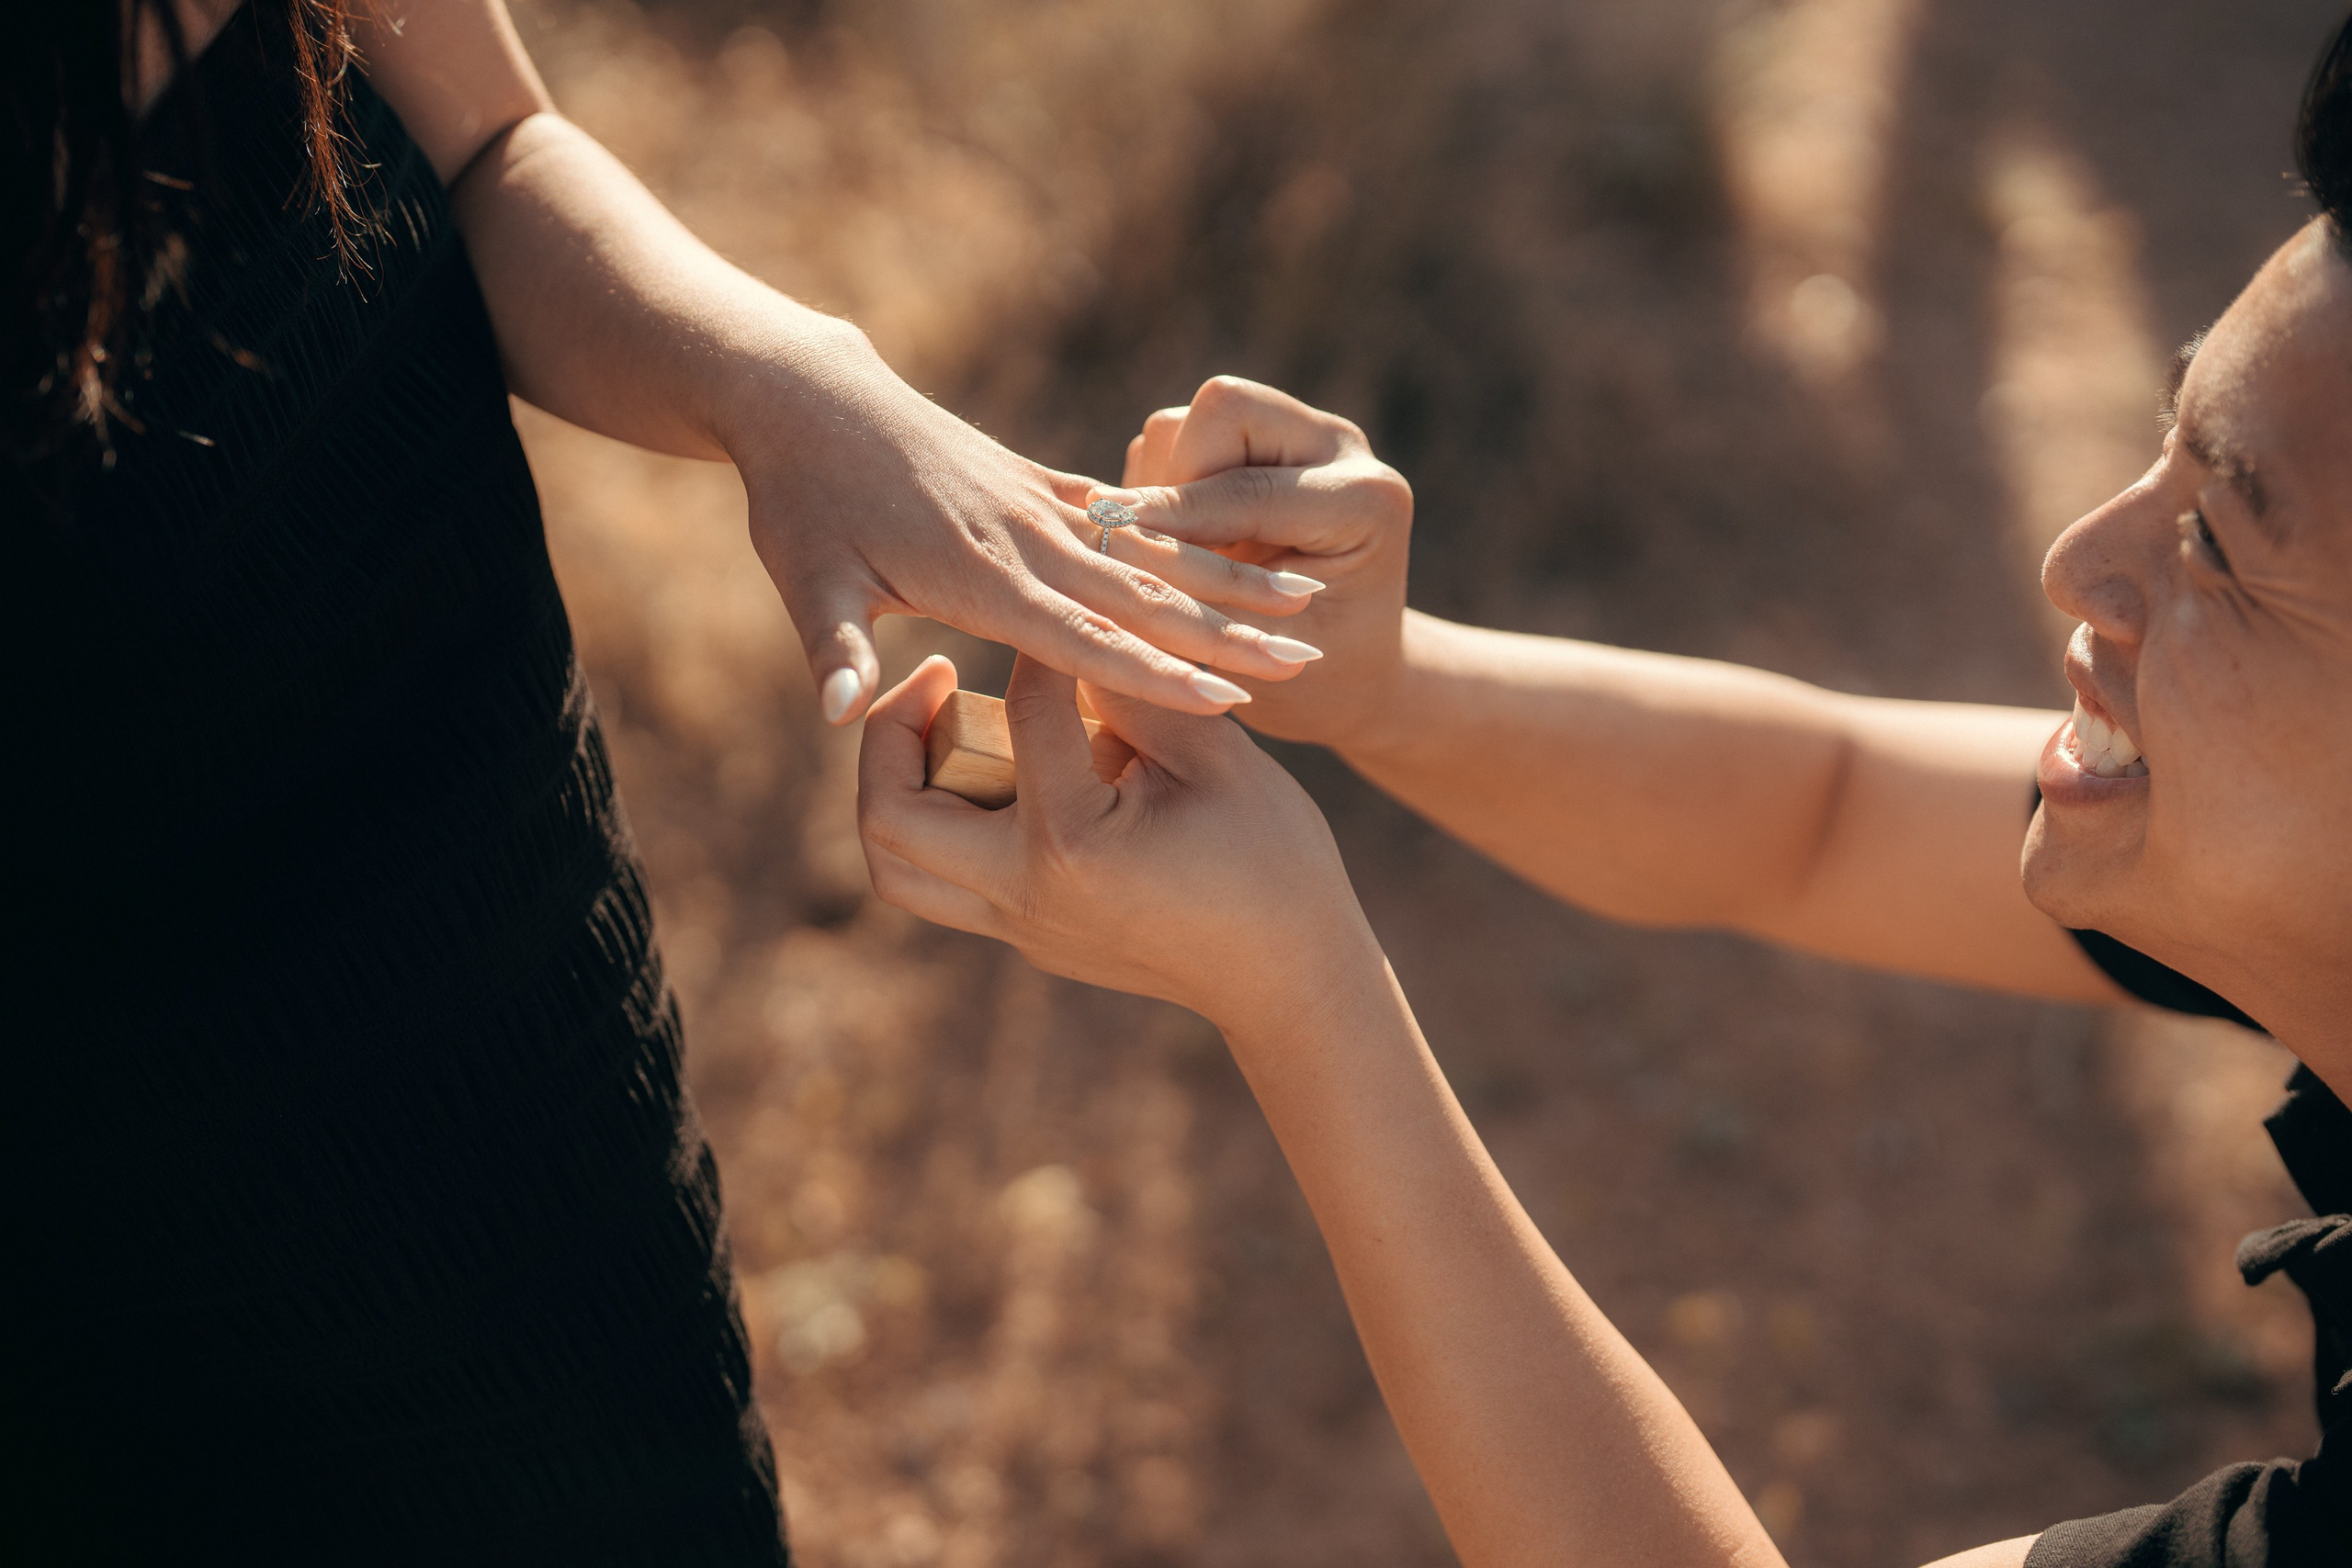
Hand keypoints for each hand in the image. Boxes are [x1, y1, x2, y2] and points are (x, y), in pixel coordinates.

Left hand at [729, 336, 1330, 722]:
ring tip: (1305, 603)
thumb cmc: (798, 498)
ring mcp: (1039, 506)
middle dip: (1231, 632)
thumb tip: (839, 717)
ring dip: (1230, 581)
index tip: (1232, 699)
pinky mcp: (1037, 484)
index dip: (1159, 673)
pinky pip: (1124, 518)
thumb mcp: (805, 576)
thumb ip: (833, 649)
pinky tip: (1235, 551)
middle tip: (1310, 661)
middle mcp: (1026, 538)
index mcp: (980, 576)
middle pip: (1147, 596)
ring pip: (1152, 555)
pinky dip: (1181, 540)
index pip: (1086, 638)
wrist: (807, 394)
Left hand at [856, 652, 1383, 1030]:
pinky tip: (992, 773)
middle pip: (890, 814)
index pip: (1021, 711)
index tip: (1056, 605)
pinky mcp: (1026, 939)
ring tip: (937, 732)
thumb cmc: (1272, 861)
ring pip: (897, 869)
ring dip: (897, 792)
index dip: (1042, 641)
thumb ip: (1137, 691)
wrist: (1286, 977)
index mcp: (1070, 841)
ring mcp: (1018, 928)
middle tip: (932, 680)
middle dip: (890, 732)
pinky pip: (946, 882)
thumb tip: (1072, 634)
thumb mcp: (1217, 759)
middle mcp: (1023, 893)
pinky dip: (944, 823)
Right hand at [1091, 376, 1413, 749]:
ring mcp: (1298, 434)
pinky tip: (1175, 544)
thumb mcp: (1270, 653)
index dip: (1173, 517)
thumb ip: (1210, 603)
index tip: (1108, 541)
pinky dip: (1161, 487)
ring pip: (1192, 419)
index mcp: (1366, 499)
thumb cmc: (1317, 682)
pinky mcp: (1257, 439)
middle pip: (1224, 407)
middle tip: (1154, 548)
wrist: (1350, 671)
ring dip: (1164, 484)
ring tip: (1172, 556)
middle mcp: (1338, 447)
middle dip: (1176, 477)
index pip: (1248, 488)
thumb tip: (1117, 556)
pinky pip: (1179, 437)